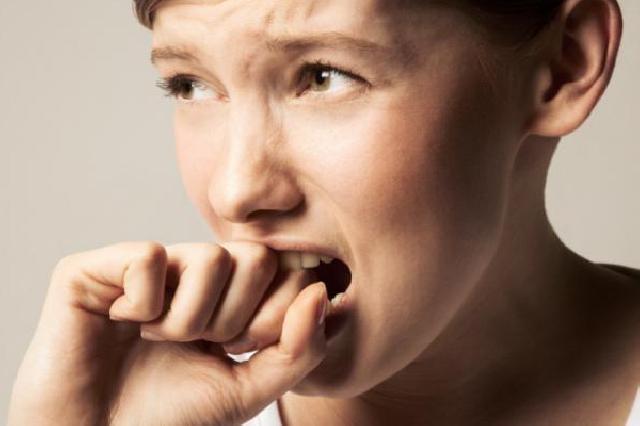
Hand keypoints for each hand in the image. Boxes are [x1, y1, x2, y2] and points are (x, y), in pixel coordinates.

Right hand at [8, 241, 328, 425]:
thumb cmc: (170, 415)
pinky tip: (124, 321)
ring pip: (208, 257)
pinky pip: (148, 257)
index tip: (239, 350)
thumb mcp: (249, 388)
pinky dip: (143, 302)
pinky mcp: (98, 267)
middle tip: (202, 344)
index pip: (284, 271)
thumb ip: (296, 348)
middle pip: (254, 258)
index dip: (273, 316)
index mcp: (228, 294)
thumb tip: (320, 292)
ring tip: (159, 339)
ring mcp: (149, 265)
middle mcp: (190, 271)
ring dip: (190, 318)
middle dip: (236, 318)